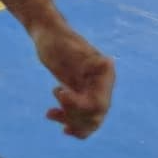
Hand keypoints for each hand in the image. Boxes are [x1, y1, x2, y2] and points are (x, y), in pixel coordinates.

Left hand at [34, 20, 114, 139]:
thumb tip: (109, 62)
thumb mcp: (67, 47)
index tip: (58, 92)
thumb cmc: (56, 38)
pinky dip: (70, 123)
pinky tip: (54, 118)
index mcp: (105, 73)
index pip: (99, 104)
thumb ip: (83, 57)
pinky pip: (82, 118)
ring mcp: (94, 91)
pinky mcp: (83, 95)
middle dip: (73, 114)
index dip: (79, 106)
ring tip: (50, 113)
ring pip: (90, 121)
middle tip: (56, 91)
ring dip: (71, 121)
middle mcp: (103, 85)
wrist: (48, 34)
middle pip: (94, 115)